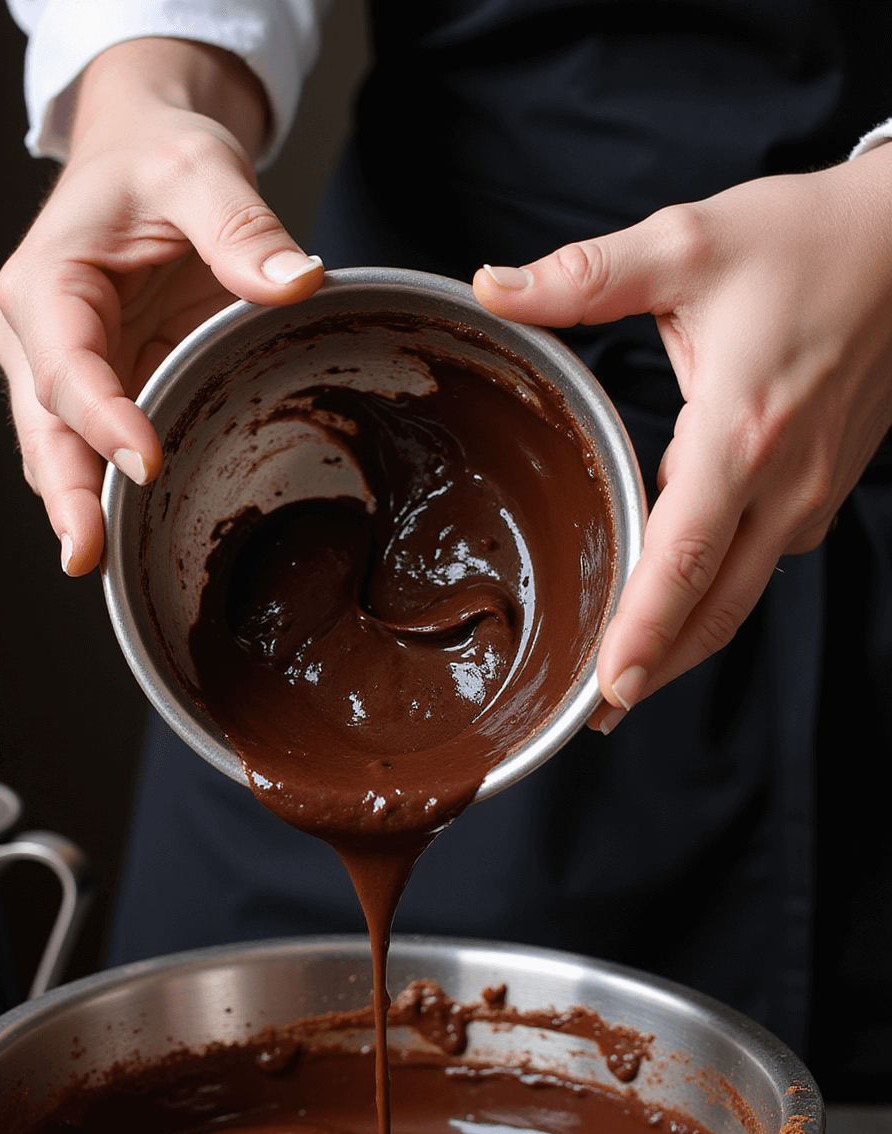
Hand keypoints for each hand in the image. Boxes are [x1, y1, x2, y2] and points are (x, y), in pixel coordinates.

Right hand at [0, 39, 323, 574]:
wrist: (144, 154)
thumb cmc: (159, 158)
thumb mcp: (202, 168)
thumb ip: (244, 226)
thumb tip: (298, 281)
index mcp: (48, 283)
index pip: (67, 366)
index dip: (101, 418)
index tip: (143, 461)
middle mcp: (40, 339)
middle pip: (46, 432)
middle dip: (68, 497)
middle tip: (89, 556)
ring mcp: (68, 376)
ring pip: (64, 457)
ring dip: (85, 512)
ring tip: (107, 571)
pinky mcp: (105, 398)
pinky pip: (101, 458)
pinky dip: (115, 501)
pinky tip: (137, 548)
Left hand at [474, 146, 891, 724]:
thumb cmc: (805, 242)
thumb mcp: (686, 244)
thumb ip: (583, 277)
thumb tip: (491, 287)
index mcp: (741, 432)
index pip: (682, 559)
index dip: (643, 633)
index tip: (607, 688)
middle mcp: (784, 482)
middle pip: (713, 609)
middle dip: (654, 669)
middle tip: (594, 712)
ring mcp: (810, 496)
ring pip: (738, 595)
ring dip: (683, 640)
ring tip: (623, 672)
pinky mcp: (821, 494)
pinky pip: (759, 562)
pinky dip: (714, 590)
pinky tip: (673, 593)